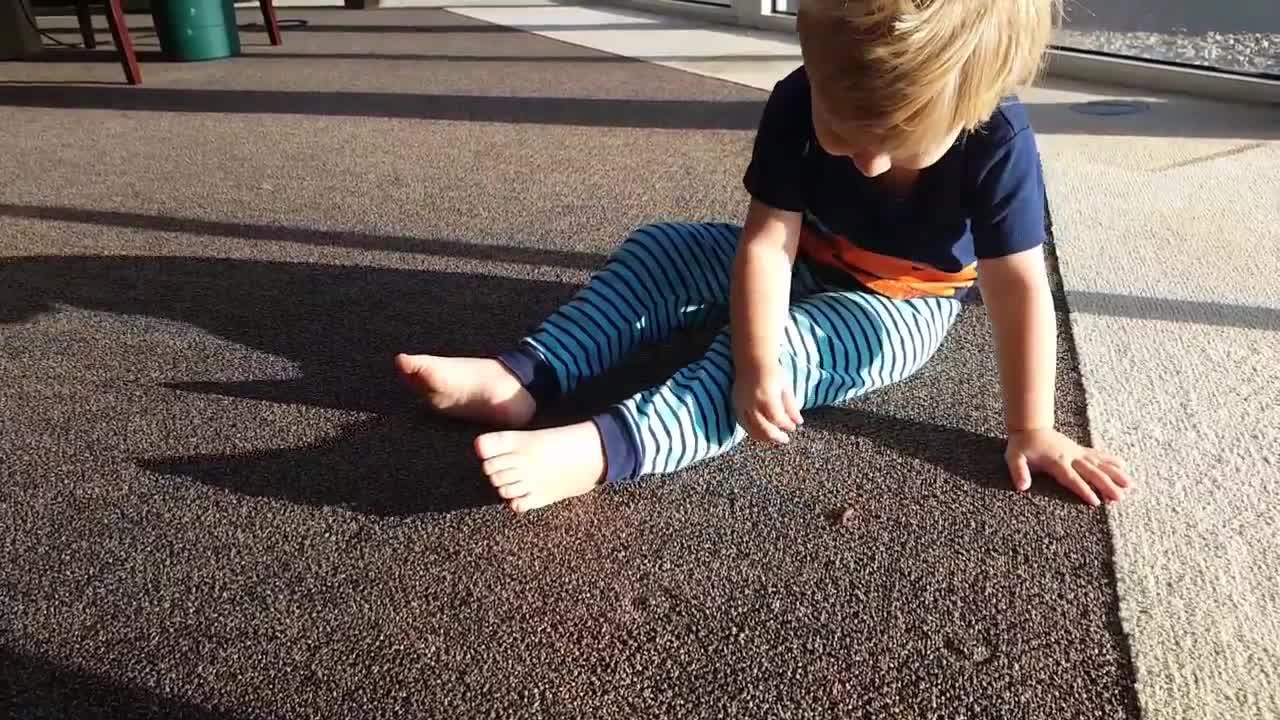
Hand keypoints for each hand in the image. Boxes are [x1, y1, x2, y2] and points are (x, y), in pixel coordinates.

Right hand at [733, 362, 802, 443]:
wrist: (752, 361)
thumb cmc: (772, 372)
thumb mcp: (785, 388)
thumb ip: (791, 406)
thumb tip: (798, 422)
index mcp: (767, 398)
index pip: (777, 419)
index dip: (786, 426)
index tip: (793, 428)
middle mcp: (753, 404)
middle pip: (764, 429)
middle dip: (776, 437)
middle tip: (785, 439)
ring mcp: (742, 406)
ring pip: (752, 429)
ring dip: (764, 437)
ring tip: (774, 437)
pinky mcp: (735, 405)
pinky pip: (743, 424)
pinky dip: (752, 430)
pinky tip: (761, 432)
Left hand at [1006, 428, 1133, 505]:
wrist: (1029, 426)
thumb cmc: (1021, 445)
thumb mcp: (1013, 457)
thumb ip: (1018, 471)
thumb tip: (1022, 487)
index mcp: (1056, 462)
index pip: (1072, 478)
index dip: (1084, 489)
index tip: (1096, 502)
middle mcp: (1070, 457)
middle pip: (1091, 472)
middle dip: (1107, 485)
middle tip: (1120, 497)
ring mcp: (1077, 452)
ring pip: (1100, 464)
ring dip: (1115, 474)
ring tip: (1130, 484)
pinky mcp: (1080, 449)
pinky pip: (1098, 455)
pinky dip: (1111, 460)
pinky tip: (1124, 466)